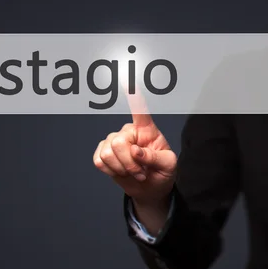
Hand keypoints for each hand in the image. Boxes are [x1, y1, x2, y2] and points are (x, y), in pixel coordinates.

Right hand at [93, 88, 176, 205]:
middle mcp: (129, 132)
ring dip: (121, 169)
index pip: (140, 111)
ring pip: (107, 153)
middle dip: (129, 163)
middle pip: (118, 142)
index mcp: (147, 130)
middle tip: (141, 172)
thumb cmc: (162, 172)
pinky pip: (99, 160)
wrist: (150, 190)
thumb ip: (154, 157)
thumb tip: (135, 151)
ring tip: (133, 172)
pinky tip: (120, 171)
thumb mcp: (168, 165)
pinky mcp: (103, 153)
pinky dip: (111, 171)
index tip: (125, 78)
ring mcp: (114, 141)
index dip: (133, 97)